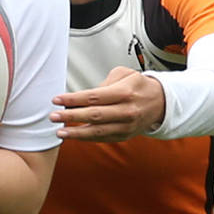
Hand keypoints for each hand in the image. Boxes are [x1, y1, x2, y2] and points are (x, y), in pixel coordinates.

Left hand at [51, 65, 165, 140]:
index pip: (94, 97)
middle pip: (94, 115)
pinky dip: (86, 138)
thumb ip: (104, 83)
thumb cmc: (138, 86)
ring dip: (76, 132)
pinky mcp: (124, 135)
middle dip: (71, 116)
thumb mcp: (124, 74)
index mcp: (125, 92)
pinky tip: (73, 136)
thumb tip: (84, 97)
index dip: (73, 99)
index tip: (57, 100)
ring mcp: (126, 125)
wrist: (160, 103)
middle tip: (53, 116)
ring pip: (97, 131)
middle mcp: (126, 111)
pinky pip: (102, 138)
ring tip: (59, 131)